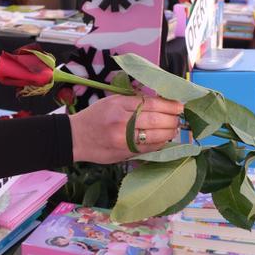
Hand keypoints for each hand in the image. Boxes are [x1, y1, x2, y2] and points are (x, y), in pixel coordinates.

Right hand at [69, 95, 183, 163]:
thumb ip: (133, 101)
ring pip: (154, 136)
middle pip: (155, 120)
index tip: (180, 106)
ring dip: (169, 132)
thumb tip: (160, 102)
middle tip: (179, 118)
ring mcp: (123, 139)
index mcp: (118, 104)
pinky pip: (148, 149)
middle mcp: (121, 121)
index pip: (150, 103)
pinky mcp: (124, 153)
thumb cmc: (95, 116)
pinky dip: (159, 144)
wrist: (75, 138)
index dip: (168, 105)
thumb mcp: (111, 101)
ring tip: (174, 129)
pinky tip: (164, 139)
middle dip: (172, 119)